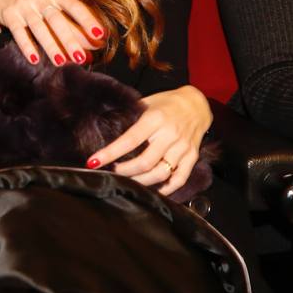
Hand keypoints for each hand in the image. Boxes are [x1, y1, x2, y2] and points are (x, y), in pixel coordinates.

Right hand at [0, 0, 104, 65]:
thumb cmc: (35, 4)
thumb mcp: (53, 8)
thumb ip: (72, 27)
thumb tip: (94, 50)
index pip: (74, 6)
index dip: (87, 19)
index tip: (100, 34)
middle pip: (57, 20)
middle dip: (69, 39)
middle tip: (81, 57)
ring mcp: (24, 5)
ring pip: (39, 28)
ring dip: (50, 46)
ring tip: (60, 62)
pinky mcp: (9, 14)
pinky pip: (19, 32)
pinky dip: (27, 46)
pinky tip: (35, 60)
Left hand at [87, 85, 211, 195]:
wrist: (198, 104)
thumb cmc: (167, 102)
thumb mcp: (147, 103)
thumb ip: (132, 118)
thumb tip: (108, 133)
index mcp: (155, 119)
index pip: (129, 140)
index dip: (110, 153)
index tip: (94, 162)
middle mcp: (169, 134)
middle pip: (144, 162)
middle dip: (124, 172)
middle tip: (112, 172)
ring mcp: (182, 147)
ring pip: (160, 173)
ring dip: (141, 182)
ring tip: (129, 181)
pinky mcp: (192, 156)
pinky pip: (179, 178)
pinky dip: (166, 189)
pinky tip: (153, 189)